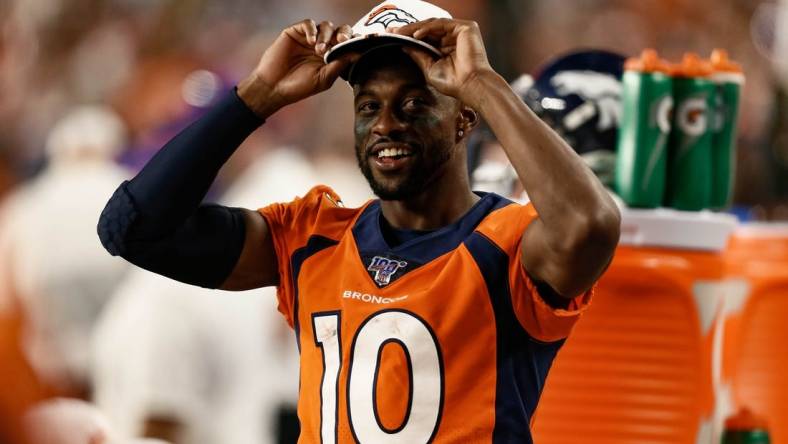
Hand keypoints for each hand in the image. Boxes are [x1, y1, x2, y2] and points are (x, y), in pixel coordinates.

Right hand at [238, 19, 358, 117]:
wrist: (274, 87)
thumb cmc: (299, 87)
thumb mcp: (324, 78)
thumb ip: (339, 65)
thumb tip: (358, 54)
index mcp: (332, 57)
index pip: (347, 44)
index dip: (353, 41)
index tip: (359, 43)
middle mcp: (322, 45)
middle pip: (340, 30)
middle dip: (343, 33)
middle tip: (342, 41)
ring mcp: (309, 38)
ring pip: (326, 26)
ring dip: (326, 36)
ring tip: (319, 50)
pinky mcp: (295, 32)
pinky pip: (308, 24)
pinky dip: (312, 30)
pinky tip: (311, 42)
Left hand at [392, 18, 494, 102]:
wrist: (471, 86)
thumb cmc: (453, 82)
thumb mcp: (429, 67)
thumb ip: (418, 55)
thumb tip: (403, 45)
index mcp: (447, 47)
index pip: (426, 37)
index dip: (408, 36)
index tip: (391, 36)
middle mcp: (454, 37)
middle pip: (428, 29)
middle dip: (408, 29)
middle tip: (391, 30)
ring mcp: (460, 31)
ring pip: (433, 25)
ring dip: (414, 28)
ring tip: (399, 33)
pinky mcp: (466, 27)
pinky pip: (442, 24)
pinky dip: (428, 28)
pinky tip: (415, 35)